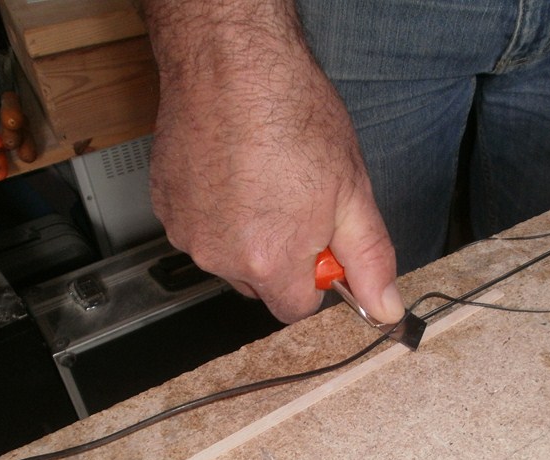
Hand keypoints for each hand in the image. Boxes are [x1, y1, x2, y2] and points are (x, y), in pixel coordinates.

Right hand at [142, 1, 403, 324]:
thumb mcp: (352, 193)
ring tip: (261, 179)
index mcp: (270, 262)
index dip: (314, 277)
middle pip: (259, 284)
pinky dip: (215, 210)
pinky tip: (232, 171)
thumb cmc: (288, 114)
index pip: (296, 308)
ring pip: (227, 255)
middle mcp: (221, 256)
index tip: (320, 242)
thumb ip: (369, 260)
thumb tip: (385, 307)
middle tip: (295, 202)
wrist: (231, 61)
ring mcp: (187, 231)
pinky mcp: (165, 206)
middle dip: (280, 257)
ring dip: (245, 233)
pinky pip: (199, 227)